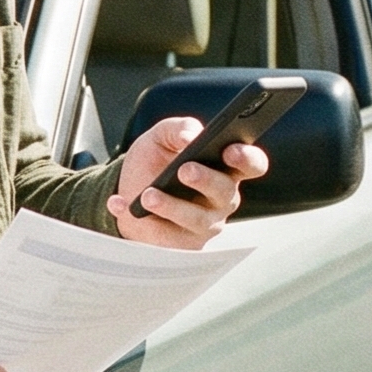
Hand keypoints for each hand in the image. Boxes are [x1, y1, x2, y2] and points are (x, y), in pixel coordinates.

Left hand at [109, 116, 270, 249]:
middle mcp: (221, 199)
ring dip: (171, 206)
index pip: (252, 164)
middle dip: (206, 180)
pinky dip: (140, 221)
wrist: (127, 188)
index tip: (229, 150)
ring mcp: (204, 224)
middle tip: (184, 169)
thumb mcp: (162, 136)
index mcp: (225, 168)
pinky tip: (120, 205)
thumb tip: (190, 137)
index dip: (247, 158)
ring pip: (196, 220)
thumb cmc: (155, 160)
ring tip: (148, 195)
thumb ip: (179, 128)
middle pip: (225, 192)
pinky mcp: (182, 244)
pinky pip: (164, 237)